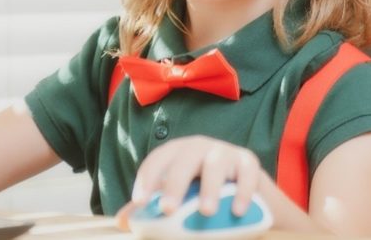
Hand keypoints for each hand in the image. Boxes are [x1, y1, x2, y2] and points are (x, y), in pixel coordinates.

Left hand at [114, 135, 262, 229]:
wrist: (243, 189)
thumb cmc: (201, 190)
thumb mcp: (177, 196)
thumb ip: (151, 206)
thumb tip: (121, 222)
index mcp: (177, 153)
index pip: (157, 160)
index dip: (147, 178)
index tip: (141, 202)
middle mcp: (199, 147)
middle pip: (184, 160)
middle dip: (174, 184)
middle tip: (168, 209)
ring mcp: (225, 152)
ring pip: (215, 165)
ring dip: (210, 188)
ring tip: (206, 212)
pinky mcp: (249, 163)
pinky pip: (246, 175)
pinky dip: (242, 192)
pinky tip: (236, 211)